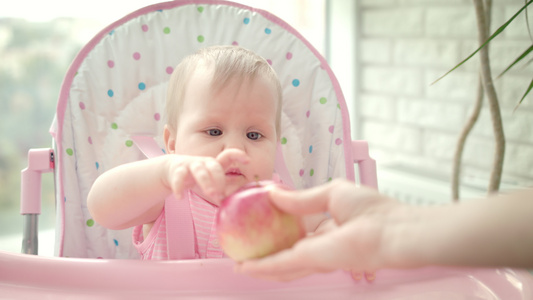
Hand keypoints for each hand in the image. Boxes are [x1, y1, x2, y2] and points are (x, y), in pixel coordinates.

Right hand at [165, 149, 249, 203]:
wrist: (171, 170)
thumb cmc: (197, 177)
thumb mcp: (211, 181)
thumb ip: (224, 188)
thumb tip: (238, 201)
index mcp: (214, 164)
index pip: (227, 156)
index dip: (238, 156)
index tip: (248, 161)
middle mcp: (204, 162)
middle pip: (215, 166)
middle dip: (220, 179)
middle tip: (222, 194)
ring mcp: (190, 165)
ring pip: (200, 171)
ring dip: (206, 182)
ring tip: (210, 195)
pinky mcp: (177, 170)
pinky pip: (179, 177)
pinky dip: (179, 187)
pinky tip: (180, 197)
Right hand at [235, 179, 398, 280]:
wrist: (392, 230)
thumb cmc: (372, 209)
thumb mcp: (331, 193)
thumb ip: (301, 198)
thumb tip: (274, 193)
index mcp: (326, 227)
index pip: (296, 232)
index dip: (277, 230)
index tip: (257, 225)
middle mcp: (319, 246)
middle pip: (286, 253)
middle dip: (265, 254)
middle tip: (243, 251)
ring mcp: (315, 256)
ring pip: (281, 265)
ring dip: (259, 266)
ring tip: (240, 264)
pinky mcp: (313, 261)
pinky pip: (282, 265)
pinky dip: (263, 267)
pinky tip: (246, 267)